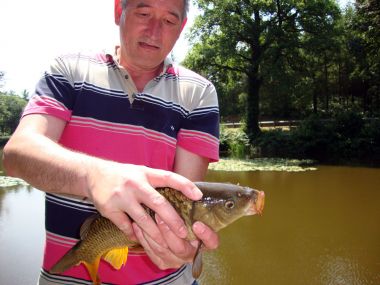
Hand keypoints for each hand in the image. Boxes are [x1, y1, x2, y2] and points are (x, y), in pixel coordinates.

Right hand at [86, 160, 202, 244]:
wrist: (93, 174)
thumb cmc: (124, 175)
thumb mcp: (141, 172)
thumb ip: (157, 182)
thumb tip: (182, 193)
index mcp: (146, 173)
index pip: (169, 177)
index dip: (185, 185)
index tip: (198, 196)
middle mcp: (135, 184)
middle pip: (158, 203)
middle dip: (172, 220)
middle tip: (183, 232)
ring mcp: (122, 196)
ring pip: (143, 220)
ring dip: (155, 233)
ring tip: (165, 243)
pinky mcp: (109, 208)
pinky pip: (126, 226)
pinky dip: (134, 234)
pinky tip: (139, 238)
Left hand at [132, 215, 218, 269]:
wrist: (174, 234)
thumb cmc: (186, 215)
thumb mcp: (193, 210)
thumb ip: (194, 207)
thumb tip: (194, 193)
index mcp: (205, 242)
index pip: (211, 243)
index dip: (206, 235)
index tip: (197, 224)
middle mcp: (191, 254)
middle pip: (181, 249)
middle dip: (169, 232)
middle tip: (160, 216)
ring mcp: (176, 260)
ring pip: (163, 251)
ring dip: (154, 234)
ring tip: (146, 218)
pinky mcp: (162, 262)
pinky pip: (152, 253)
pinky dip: (143, 239)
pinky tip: (136, 225)